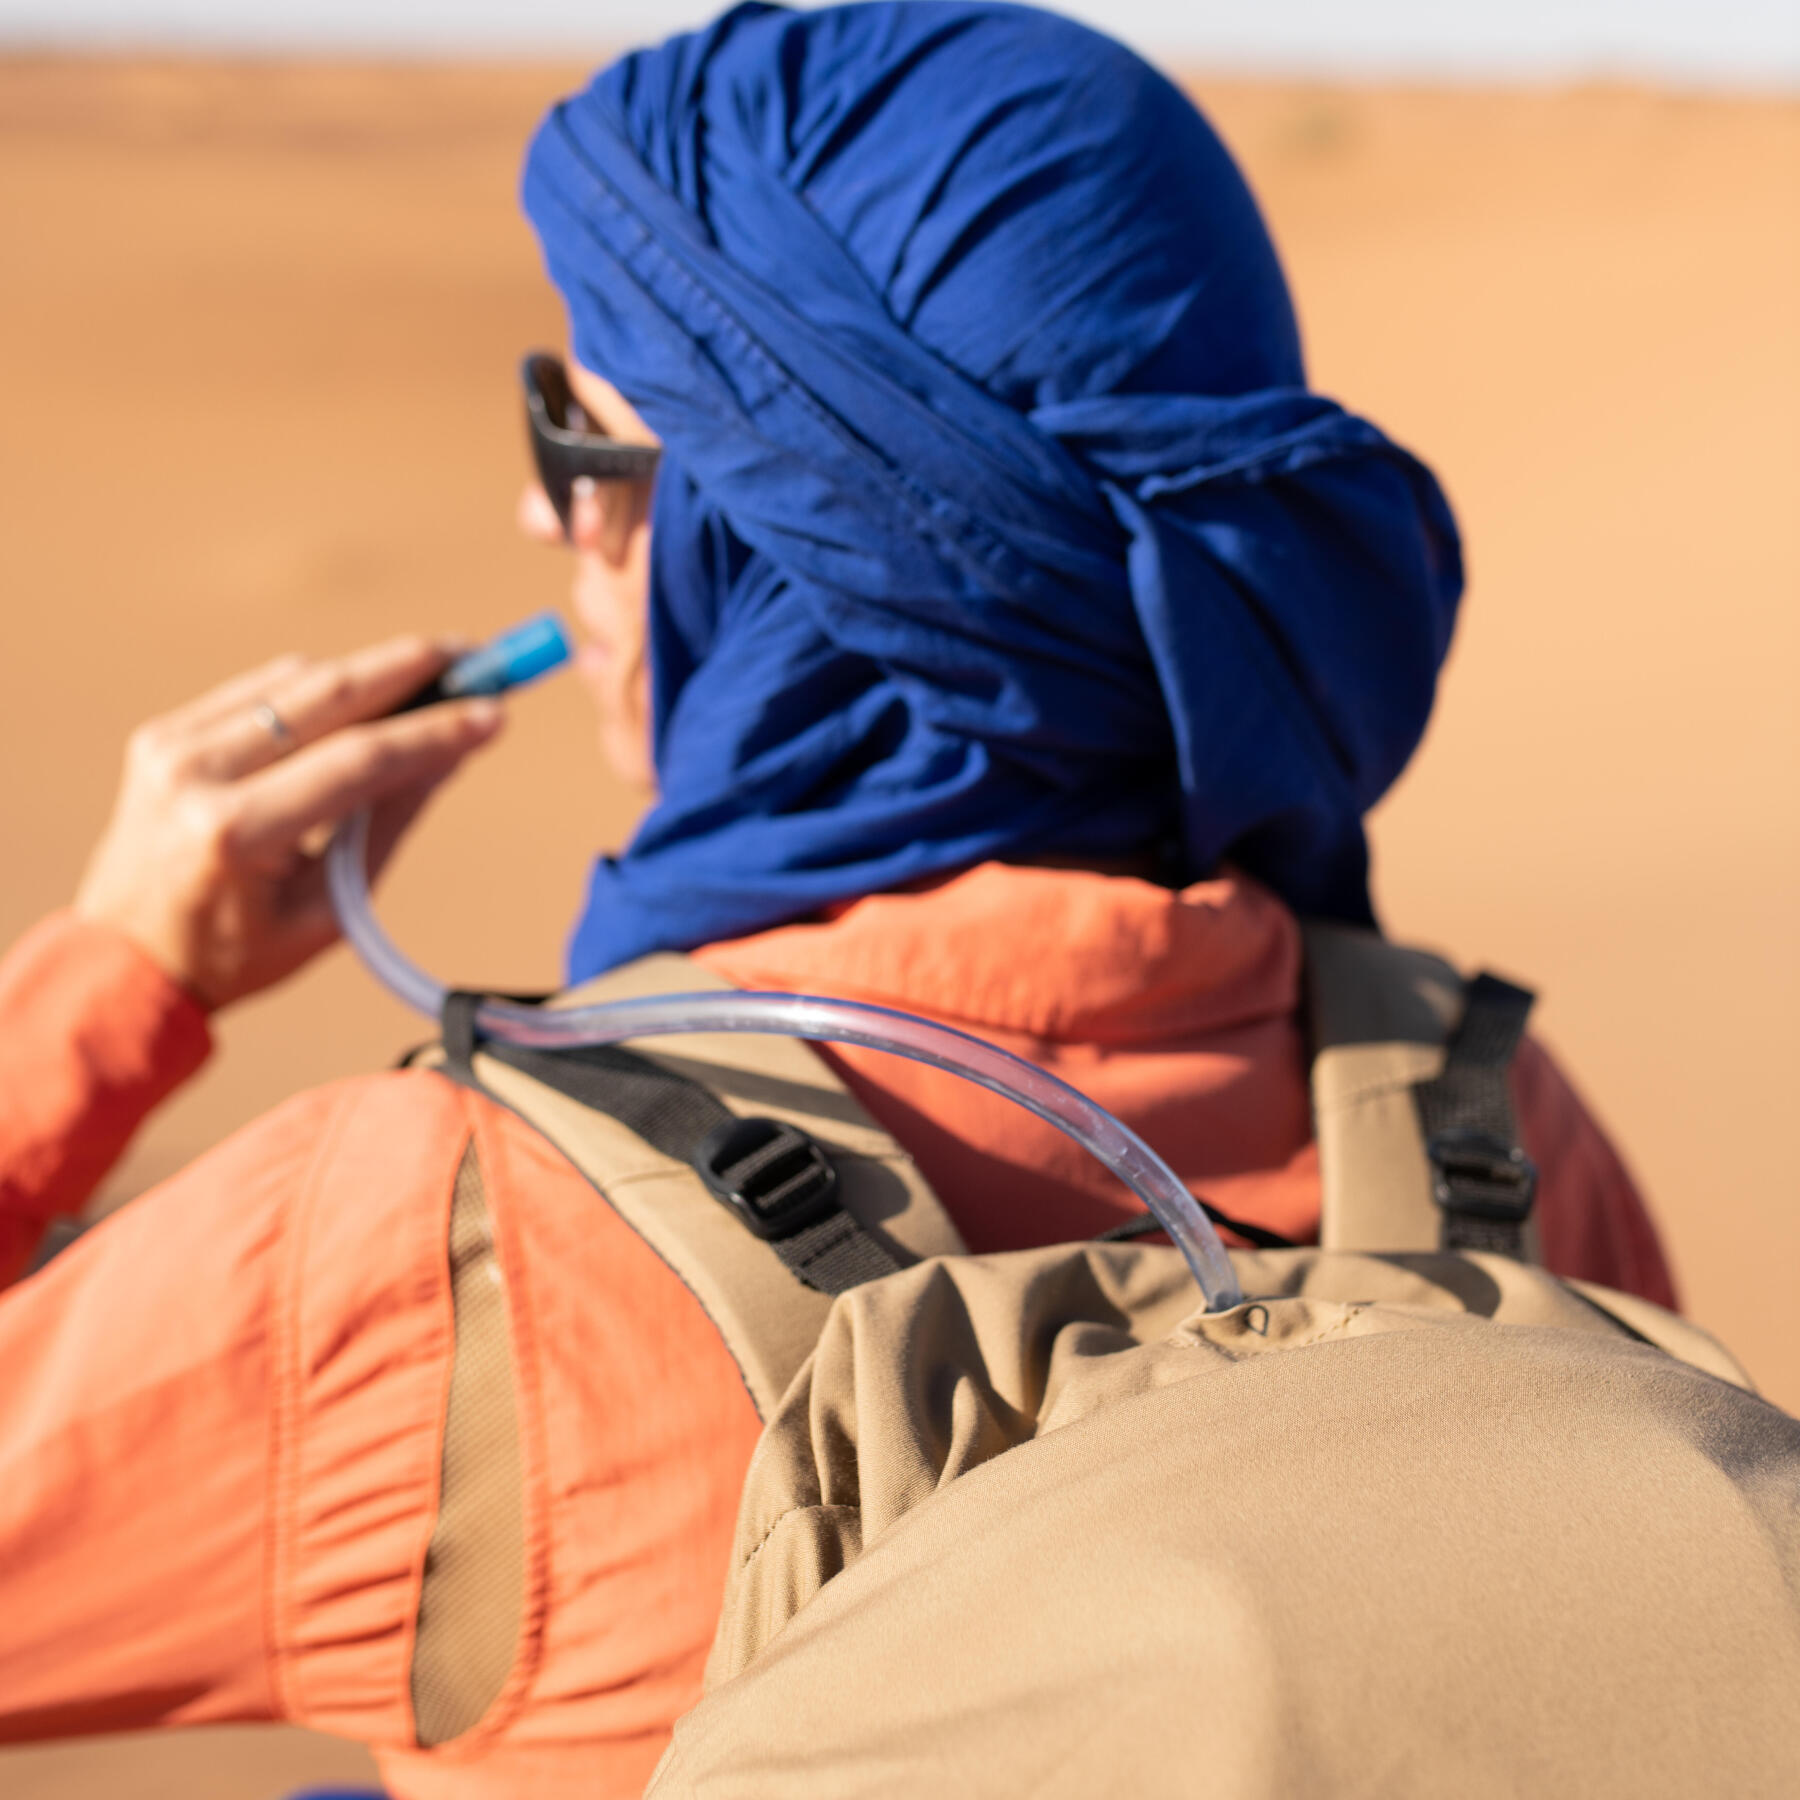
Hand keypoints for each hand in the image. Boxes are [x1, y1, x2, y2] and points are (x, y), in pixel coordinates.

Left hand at [74, 636, 503, 1011]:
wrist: (124, 962)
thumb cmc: (237, 952)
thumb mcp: (330, 909)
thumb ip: (390, 822)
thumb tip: (453, 751)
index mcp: (238, 833)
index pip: (359, 760)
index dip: (435, 731)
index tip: (495, 711)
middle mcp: (197, 775)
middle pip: (328, 695)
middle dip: (411, 668)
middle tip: (475, 655)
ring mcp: (172, 746)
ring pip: (297, 682)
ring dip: (369, 674)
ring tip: (433, 675)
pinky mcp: (163, 733)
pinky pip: (261, 690)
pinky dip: (319, 688)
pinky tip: (364, 696)